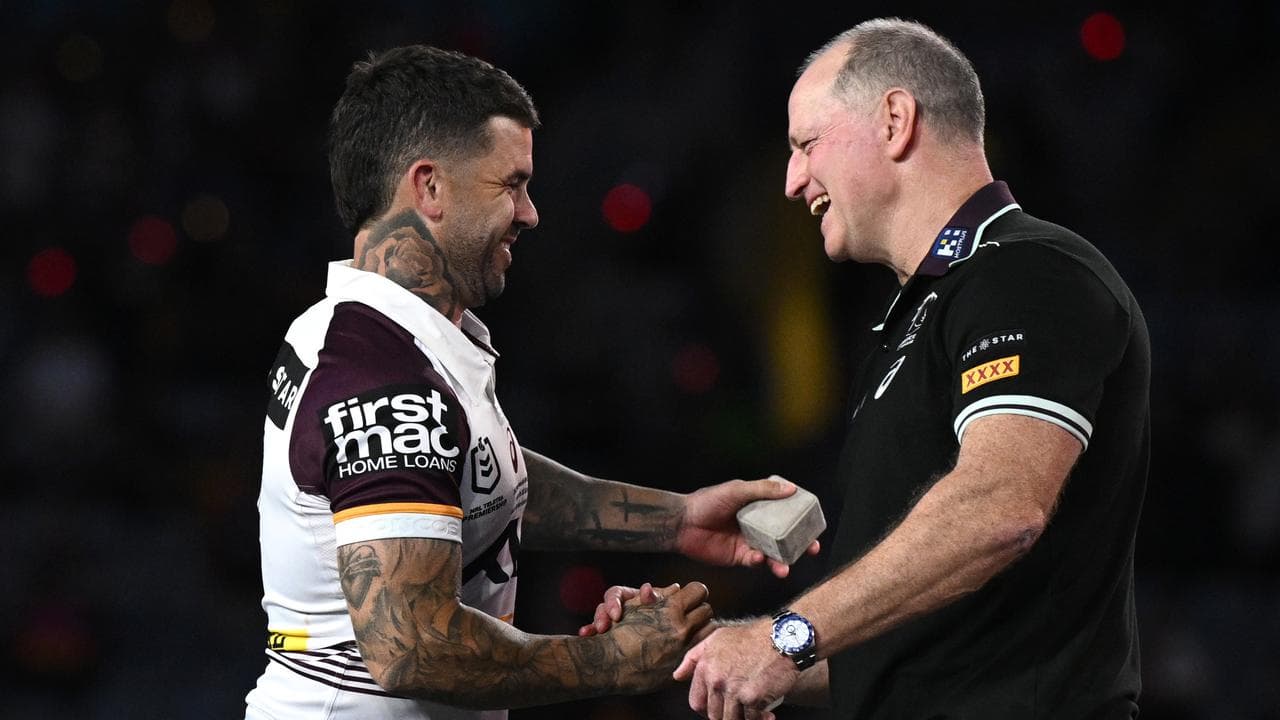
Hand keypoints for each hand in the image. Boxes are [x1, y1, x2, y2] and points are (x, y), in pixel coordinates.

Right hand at [579, 582, 666, 636]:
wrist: (669, 632)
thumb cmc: (664, 613)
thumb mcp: (661, 603)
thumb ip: (653, 597)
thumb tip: (646, 588)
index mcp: (628, 597)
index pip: (615, 594)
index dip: (613, 603)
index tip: (616, 615)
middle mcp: (618, 608)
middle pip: (603, 608)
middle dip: (601, 617)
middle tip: (603, 627)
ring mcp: (613, 623)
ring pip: (598, 621)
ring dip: (592, 626)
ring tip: (587, 633)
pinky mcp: (611, 636)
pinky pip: (597, 635)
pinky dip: (589, 635)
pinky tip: (584, 637)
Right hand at [607, 581, 713, 692]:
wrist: (608, 666)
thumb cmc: (617, 632)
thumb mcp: (635, 606)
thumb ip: (658, 595)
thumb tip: (677, 588)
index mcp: (672, 609)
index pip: (699, 590)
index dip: (693, 592)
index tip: (688, 597)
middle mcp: (682, 629)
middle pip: (707, 610)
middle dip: (697, 609)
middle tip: (689, 612)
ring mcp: (684, 650)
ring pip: (709, 630)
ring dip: (700, 627)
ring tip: (688, 629)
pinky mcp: (681, 667)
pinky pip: (700, 650)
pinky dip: (695, 645)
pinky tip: (683, 645)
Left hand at [673, 620, 798, 719]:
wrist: (783, 637)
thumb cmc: (752, 638)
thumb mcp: (717, 638)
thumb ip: (694, 657)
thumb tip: (677, 675)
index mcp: (705, 667)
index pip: (696, 702)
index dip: (708, 710)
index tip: (721, 708)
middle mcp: (715, 680)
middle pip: (714, 715)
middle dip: (728, 715)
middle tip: (743, 709)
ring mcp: (733, 690)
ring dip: (744, 719)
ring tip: (756, 712)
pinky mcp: (752, 698)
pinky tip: (769, 714)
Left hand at [678, 476, 820, 577]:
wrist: (682, 522)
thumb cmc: (707, 502)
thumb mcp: (737, 490)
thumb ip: (763, 490)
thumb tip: (791, 488)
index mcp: (759, 507)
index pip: (785, 513)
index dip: (801, 520)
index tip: (816, 524)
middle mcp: (756, 526)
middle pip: (784, 536)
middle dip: (800, 545)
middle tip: (813, 549)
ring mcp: (748, 542)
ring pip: (772, 553)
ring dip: (781, 561)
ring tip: (785, 567)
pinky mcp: (738, 557)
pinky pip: (754, 561)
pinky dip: (759, 561)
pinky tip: (757, 558)